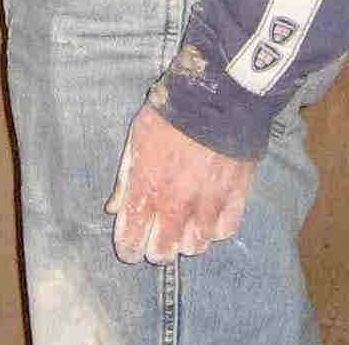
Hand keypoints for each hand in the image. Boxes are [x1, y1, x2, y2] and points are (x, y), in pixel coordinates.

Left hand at [105, 102, 255, 264]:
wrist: (215, 95)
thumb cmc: (170, 113)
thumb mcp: (136, 138)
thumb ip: (125, 178)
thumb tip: (114, 208)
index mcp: (147, 189)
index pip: (131, 241)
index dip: (128, 250)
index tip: (130, 248)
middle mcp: (176, 205)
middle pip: (163, 252)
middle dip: (156, 249)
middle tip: (157, 236)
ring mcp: (207, 204)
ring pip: (196, 246)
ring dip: (187, 240)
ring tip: (184, 226)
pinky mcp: (234, 197)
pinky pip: (224, 230)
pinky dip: (216, 229)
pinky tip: (209, 216)